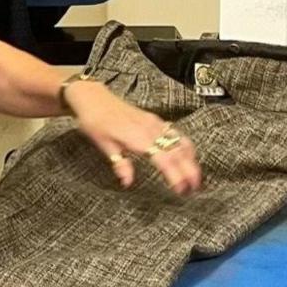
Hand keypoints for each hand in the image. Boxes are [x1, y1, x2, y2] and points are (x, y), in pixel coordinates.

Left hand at [66, 81, 202, 195]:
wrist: (93, 97)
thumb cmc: (94, 120)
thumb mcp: (103, 144)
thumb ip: (119, 163)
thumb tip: (127, 182)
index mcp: (137, 137)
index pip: (164, 158)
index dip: (175, 174)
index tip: (181, 189)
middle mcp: (150, 128)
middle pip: (178, 151)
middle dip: (190, 170)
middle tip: (194, 188)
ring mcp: (155, 122)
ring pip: (181, 141)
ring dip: (191, 159)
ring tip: (193, 177)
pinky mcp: (155, 119)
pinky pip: (176, 133)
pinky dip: (185, 147)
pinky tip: (186, 157)